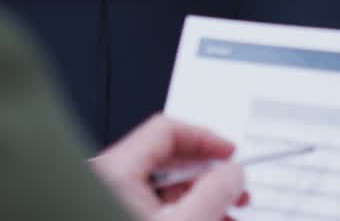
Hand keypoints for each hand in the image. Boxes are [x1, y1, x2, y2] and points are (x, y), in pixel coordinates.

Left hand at [90, 114, 246, 220]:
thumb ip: (214, 193)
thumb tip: (233, 172)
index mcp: (114, 171)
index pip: (166, 129)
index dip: (205, 138)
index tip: (228, 153)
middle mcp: (107, 180)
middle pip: (167, 157)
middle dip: (208, 173)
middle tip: (232, 187)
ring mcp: (109, 198)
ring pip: (162, 185)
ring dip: (199, 195)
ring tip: (225, 211)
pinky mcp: (114, 212)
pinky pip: (151, 203)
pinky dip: (181, 209)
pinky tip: (205, 218)